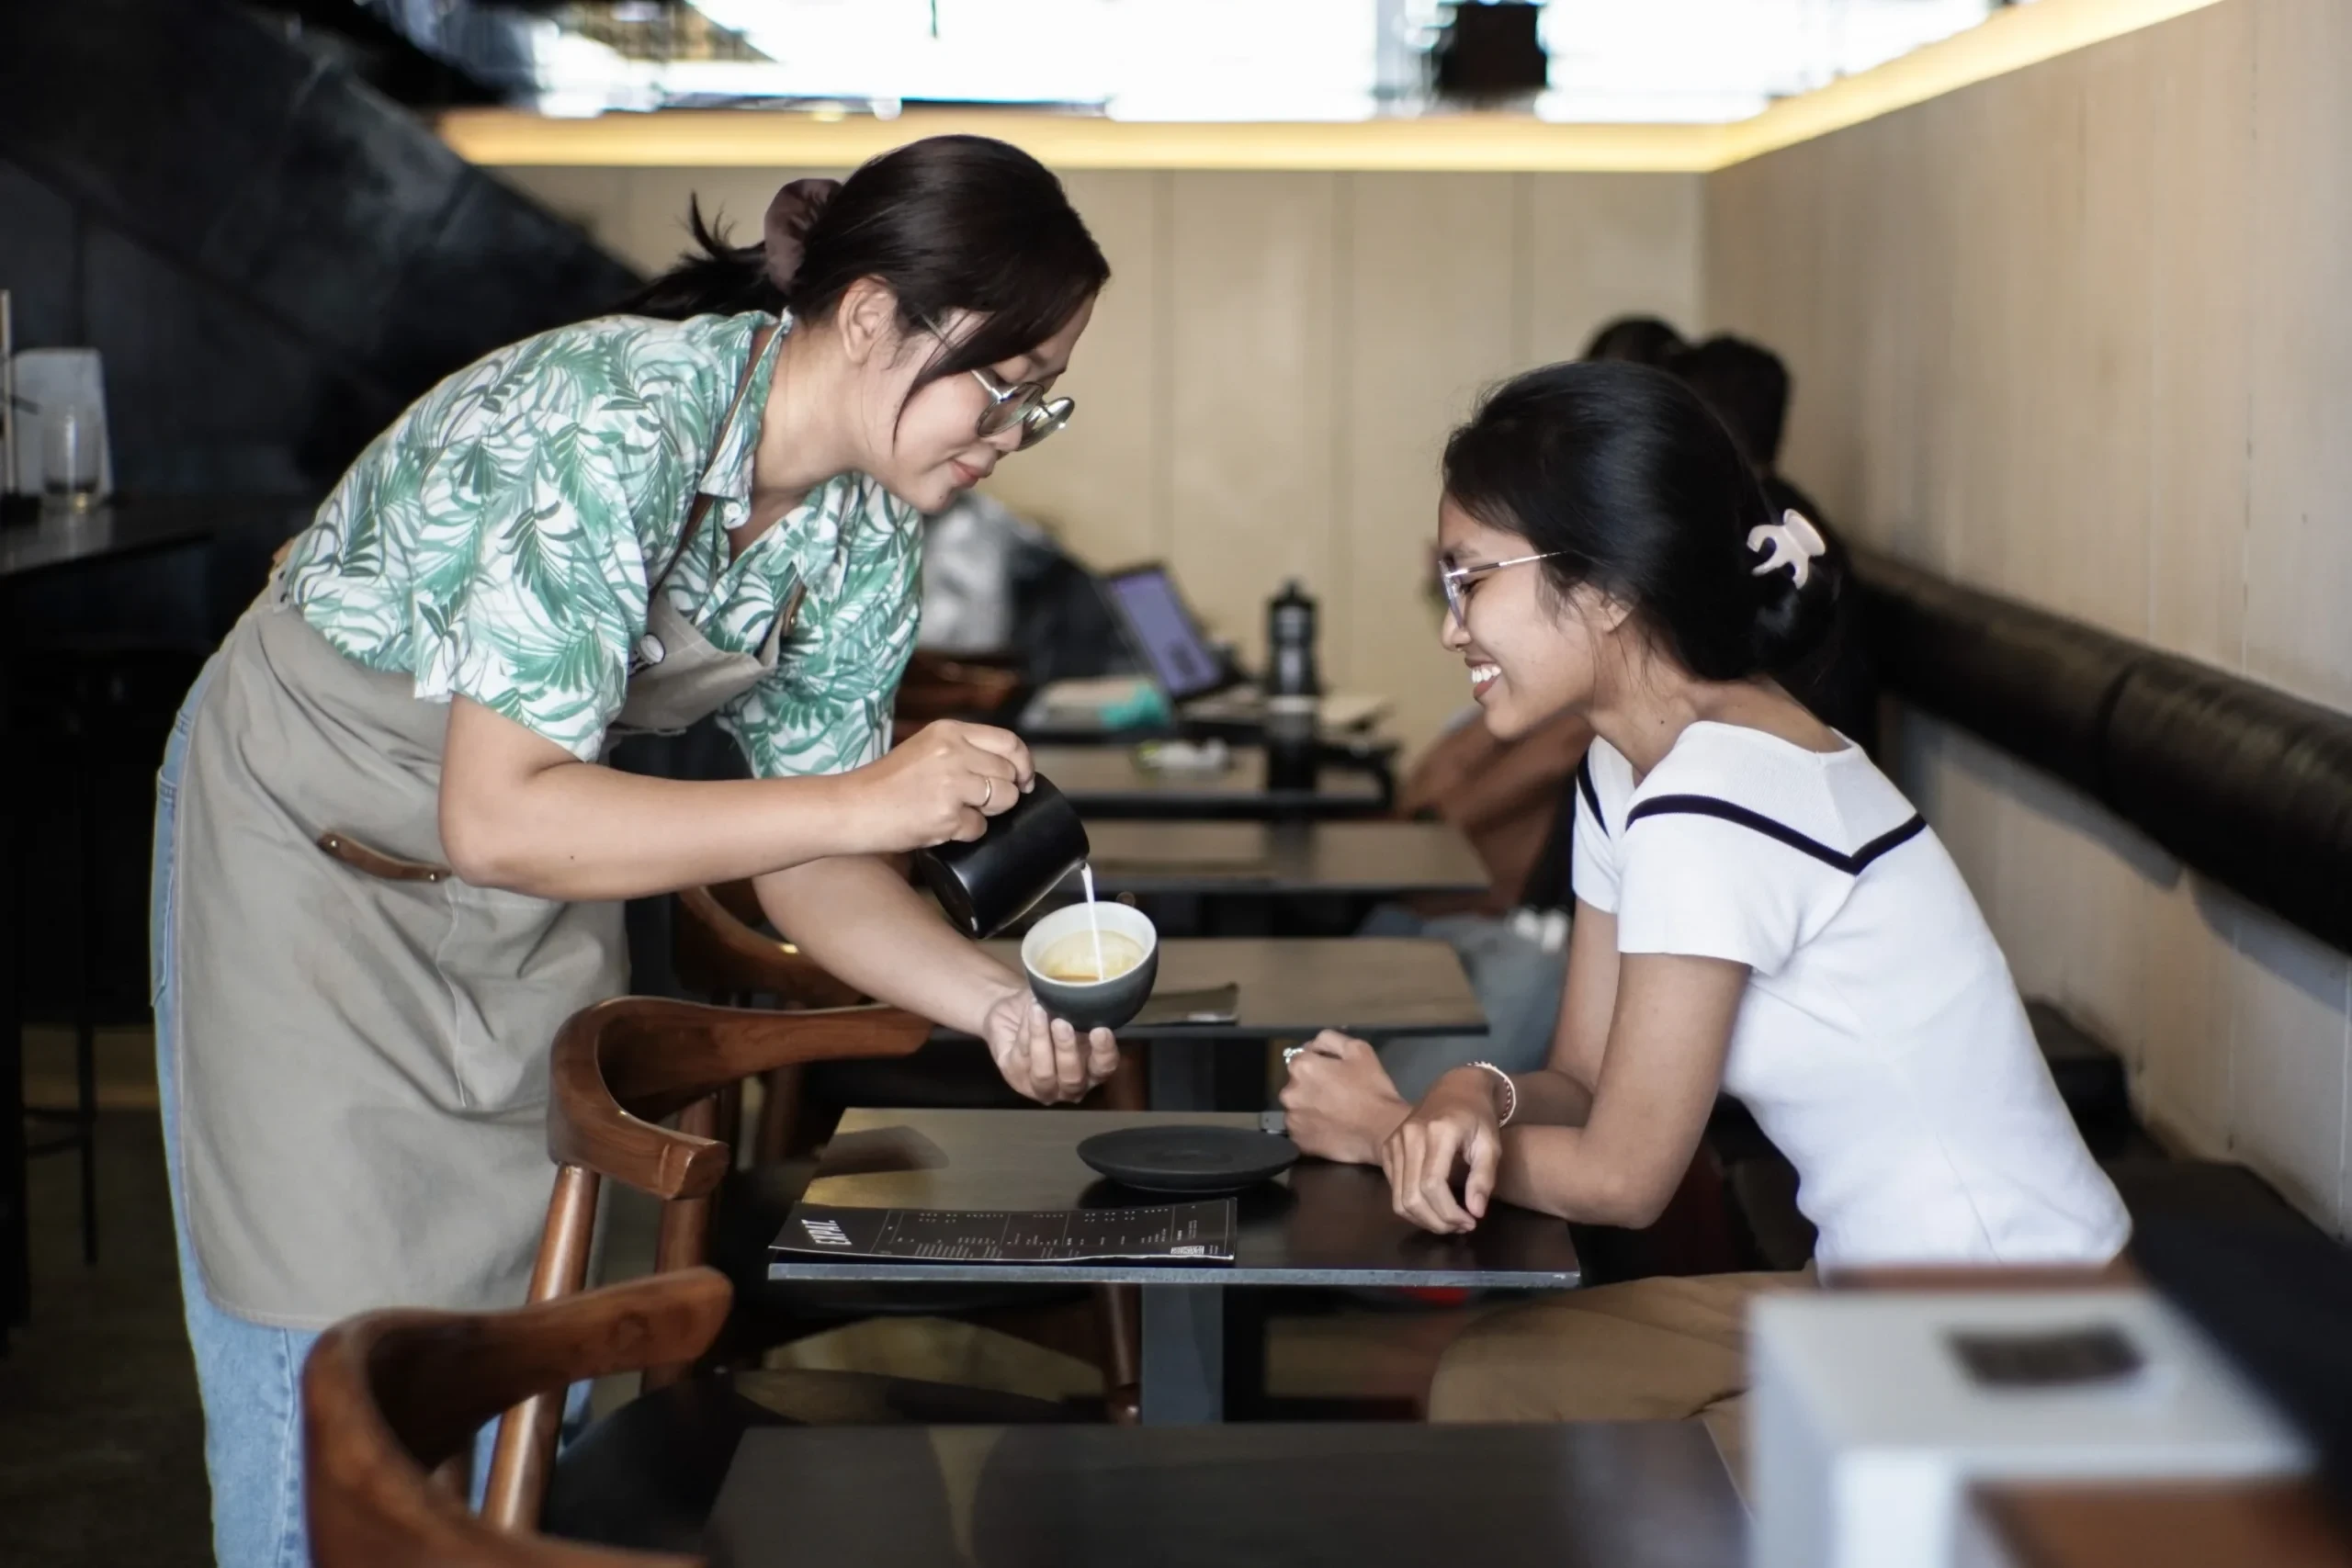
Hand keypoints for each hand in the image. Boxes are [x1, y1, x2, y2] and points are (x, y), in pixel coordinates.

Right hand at [844, 721, 1032, 854]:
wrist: (849, 808)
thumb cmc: (883, 785)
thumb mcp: (925, 749)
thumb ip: (961, 751)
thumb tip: (1007, 768)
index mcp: (949, 731)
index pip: (1009, 742)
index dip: (1024, 763)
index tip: (1024, 779)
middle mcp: (954, 751)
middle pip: (1010, 774)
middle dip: (1005, 793)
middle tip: (981, 803)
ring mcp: (952, 783)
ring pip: (1004, 800)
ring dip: (987, 814)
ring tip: (955, 812)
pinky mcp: (947, 814)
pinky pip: (979, 828)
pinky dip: (964, 833)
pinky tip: (939, 826)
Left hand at [981, 991, 1119, 1104]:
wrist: (1014, 1012)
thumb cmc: (1051, 1010)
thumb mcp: (1069, 1007)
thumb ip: (1082, 1009)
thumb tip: (1089, 992)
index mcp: (1091, 1069)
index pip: (1104, 1068)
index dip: (1104, 1053)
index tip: (1100, 1030)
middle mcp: (1069, 1085)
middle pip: (1072, 1078)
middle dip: (1067, 1049)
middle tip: (1061, 1022)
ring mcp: (1041, 1086)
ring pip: (1043, 1073)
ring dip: (1042, 1040)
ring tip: (1039, 1010)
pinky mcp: (1015, 1079)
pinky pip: (1021, 1059)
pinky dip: (1025, 1033)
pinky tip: (1029, 1012)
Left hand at [1278, 1031, 1408, 1164]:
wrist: (1383, 1130)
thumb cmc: (1372, 1088)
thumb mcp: (1358, 1050)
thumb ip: (1329, 1039)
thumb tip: (1311, 1045)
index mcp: (1302, 1067)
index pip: (1301, 1058)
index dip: (1319, 1064)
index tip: (1335, 1073)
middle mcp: (1289, 1092)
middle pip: (1296, 1084)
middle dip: (1311, 1085)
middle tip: (1336, 1093)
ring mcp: (1292, 1119)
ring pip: (1297, 1107)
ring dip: (1309, 1107)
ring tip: (1334, 1113)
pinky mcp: (1298, 1141)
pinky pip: (1301, 1129)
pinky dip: (1311, 1128)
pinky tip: (1330, 1128)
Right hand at [1378, 1068, 1505, 1234]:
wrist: (1456, 1089)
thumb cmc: (1478, 1117)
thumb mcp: (1491, 1145)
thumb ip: (1484, 1178)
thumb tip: (1475, 1213)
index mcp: (1437, 1132)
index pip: (1433, 1185)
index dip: (1449, 1212)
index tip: (1470, 1222)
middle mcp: (1409, 1136)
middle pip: (1413, 1197)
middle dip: (1437, 1221)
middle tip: (1460, 1226)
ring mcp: (1393, 1142)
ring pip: (1399, 1199)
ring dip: (1424, 1219)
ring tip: (1448, 1221)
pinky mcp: (1386, 1148)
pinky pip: (1394, 1190)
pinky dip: (1412, 1206)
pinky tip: (1433, 1206)